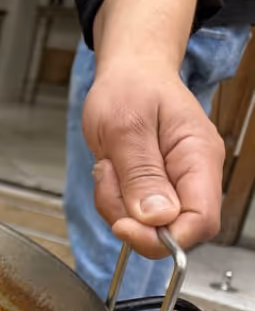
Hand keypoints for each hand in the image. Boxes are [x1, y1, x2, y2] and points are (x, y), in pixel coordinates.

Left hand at [81, 62, 223, 258]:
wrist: (129, 74)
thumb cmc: (130, 89)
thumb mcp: (126, 127)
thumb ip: (142, 174)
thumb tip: (157, 217)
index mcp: (198, 158)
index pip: (201, 222)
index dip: (162, 236)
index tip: (124, 224)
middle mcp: (193, 176)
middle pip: (171, 230)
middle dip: (131, 217)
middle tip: (110, 177)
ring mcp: (174, 183)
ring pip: (146, 225)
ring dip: (116, 204)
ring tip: (110, 165)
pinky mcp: (154, 188)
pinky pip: (131, 213)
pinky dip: (112, 199)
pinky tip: (111, 169)